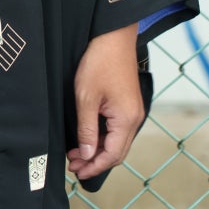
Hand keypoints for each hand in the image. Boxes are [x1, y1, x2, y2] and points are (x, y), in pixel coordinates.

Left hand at [66, 23, 143, 181]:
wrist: (113, 36)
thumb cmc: (99, 62)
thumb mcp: (86, 97)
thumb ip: (87, 129)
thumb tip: (87, 155)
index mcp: (127, 120)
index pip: (112, 155)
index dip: (94, 166)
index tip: (77, 172)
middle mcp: (134, 119)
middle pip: (117, 152)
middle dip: (95, 161)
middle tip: (74, 165)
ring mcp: (133, 111)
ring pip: (117, 141)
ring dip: (98, 150)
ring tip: (76, 154)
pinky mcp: (127, 103)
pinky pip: (117, 129)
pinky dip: (102, 137)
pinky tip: (87, 137)